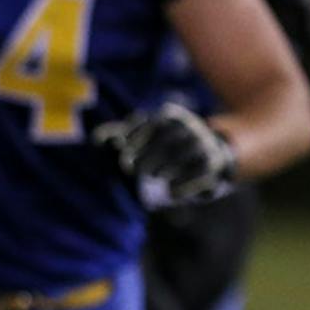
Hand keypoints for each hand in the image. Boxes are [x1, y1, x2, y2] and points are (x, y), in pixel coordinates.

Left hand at [94, 102, 236, 206]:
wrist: (209, 155)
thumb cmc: (167, 146)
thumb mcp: (146, 137)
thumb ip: (121, 136)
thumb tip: (96, 139)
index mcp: (172, 117)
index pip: (155, 124)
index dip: (138, 138)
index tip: (123, 153)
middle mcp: (190, 127)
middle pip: (169, 139)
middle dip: (149, 154)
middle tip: (133, 170)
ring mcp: (204, 144)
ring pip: (186, 153)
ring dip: (167, 166)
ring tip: (153, 177)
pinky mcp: (214, 164)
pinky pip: (201, 172)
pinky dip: (186, 184)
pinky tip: (170, 193)